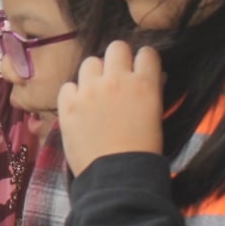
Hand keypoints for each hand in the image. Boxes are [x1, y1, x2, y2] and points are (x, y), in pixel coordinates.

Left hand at [57, 40, 164, 175]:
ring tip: (96, 93)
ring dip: (94, 74)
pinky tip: (79, 109)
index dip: (143, 61)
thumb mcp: (156, 118)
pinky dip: (73, 94)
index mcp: (144, 85)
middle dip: (118, 60)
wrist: (117, 177)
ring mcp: (90, 91)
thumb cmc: (143, 152)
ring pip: (90, 62)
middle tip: (116, 78)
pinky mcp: (68, 104)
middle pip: (116, 48)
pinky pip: (68, 86)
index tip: (139, 70)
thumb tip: (155, 77)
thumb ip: (153, 92)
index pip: (146, 53)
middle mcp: (117, 81)